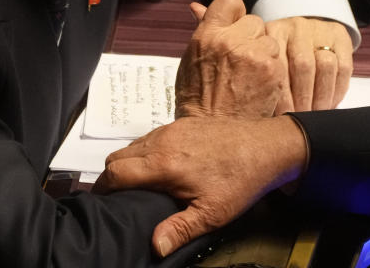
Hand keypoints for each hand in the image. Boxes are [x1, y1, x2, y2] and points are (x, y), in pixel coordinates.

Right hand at [96, 115, 307, 257]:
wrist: (267, 146)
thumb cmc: (241, 179)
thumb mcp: (212, 212)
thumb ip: (179, 229)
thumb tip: (154, 246)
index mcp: (164, 163)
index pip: (114, 173)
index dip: (102, 190)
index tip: (103, 204)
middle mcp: (162, 140)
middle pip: (117, 157)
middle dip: (112, 177)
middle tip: (119, 198)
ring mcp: (173, 128)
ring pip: (133, 145)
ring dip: (129, 163)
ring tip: (138, 185)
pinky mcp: (184, 123)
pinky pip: (151, 136)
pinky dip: (145, 152)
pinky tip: (160, 169)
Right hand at [176, 0, 282, 117]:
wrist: (214, 133)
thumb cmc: (198, 97)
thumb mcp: (191, 59)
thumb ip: (203, 30)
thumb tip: (197, 6)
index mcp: (207, 35)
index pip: (229, 0)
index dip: (234, 14)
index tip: (234, 27)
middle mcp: (231, 41)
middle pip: (254, 20)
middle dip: (250, 37)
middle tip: (239, 61)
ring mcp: (254, 56)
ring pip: (270, 40)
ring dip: (263, 54)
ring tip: (248, 75)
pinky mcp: (273, 71)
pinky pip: (279, 59)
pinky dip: (272, 70)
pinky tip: (258, 85)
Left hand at [265, 17, 352, 112]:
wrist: (306, 33)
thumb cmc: (282, 56)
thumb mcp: (269, 61)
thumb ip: (268, 81)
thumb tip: (270, 117)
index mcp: (274, 32)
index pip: (279, 65)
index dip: (283, 95)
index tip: (284, 115)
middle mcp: (297, 27)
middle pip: (304, 65)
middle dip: (303, 97)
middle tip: (301, 116)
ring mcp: (320, 30)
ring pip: (326, 65)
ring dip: (322, 96)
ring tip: (316, 112)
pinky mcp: (340, 36)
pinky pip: (344, 67)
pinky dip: (338, 90)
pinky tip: (330, 103)